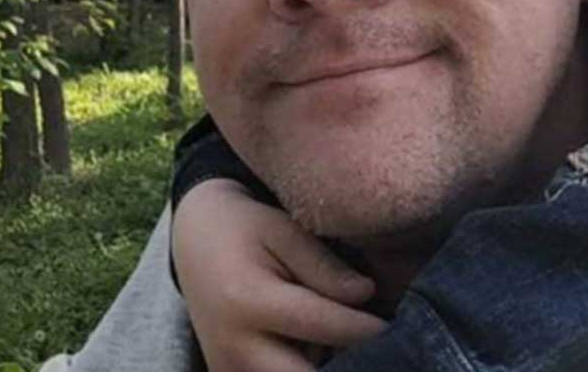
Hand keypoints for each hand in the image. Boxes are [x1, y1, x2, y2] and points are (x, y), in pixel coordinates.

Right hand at [173, 179, 386, 371]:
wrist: (194, 244)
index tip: (394, 323)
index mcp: (247, 301)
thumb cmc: (246, 229)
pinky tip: (318, 347)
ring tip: (343, 338)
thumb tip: (366, 296)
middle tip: (378, 343)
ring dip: (326, 366)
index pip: (323, 326)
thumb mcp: (283, 230)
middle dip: (348, 362)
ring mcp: (228, 371)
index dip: (366, 328)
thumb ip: (323, 265)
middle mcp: (233, 347)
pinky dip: (305, 367)